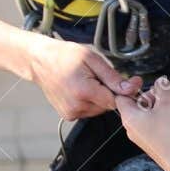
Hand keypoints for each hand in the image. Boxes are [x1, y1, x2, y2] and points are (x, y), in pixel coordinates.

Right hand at [26, 36, 140, 118]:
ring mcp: (71, 112)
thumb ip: (113, 77)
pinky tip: (78, 89)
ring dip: (98, 97)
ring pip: (99, 109)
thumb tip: (131, 89)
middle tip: (96, 77)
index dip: (123, 92)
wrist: (38, 60)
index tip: (126, 83)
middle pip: (107, 106)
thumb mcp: (92, 59)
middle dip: (107, 92)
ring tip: (85, 82)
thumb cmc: (63, 55)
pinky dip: (88, 102)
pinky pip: (88, 111)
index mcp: (84, 91)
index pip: (116, 101)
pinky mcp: (68, 115)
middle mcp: (77, 106)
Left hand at [114, 78, 169, 170]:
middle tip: (165, 101)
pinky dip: (160, 121)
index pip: (122, 95)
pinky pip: (150, 126)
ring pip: (144, 116)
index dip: (135, 89)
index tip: (149, 88)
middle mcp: (130, 128)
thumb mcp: (169, 104)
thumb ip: (163, 88)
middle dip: (150, 99)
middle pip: (135, 105)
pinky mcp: (149, 144)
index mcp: (129, 116)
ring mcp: (139, 137)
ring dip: (156, 110)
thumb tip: (161, 81)